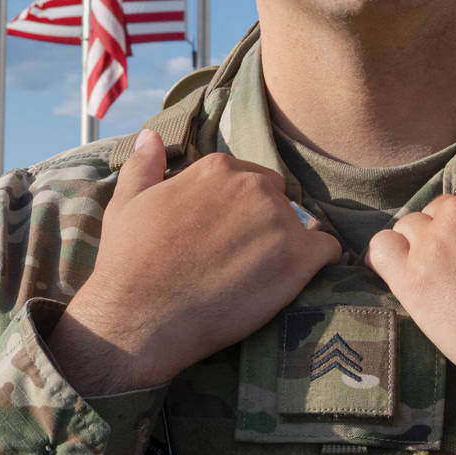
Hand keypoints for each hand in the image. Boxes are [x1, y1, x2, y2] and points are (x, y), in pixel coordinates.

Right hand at [49, 130, 342, 394]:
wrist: (140, 317)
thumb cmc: (129, 263)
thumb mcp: (126, 204)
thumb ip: (145, 165)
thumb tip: (150, 136)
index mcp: (219, 168)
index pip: (247, 179)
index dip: (236, 212)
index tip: (223, 238)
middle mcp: (254, 185)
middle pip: (277, 200)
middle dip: (264, 225)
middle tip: (241, 261)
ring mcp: (279, 221)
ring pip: (301, 226)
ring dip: (287, 247)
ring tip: (262, 278)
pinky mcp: (298, 260)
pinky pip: (329, 251)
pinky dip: (319, 265)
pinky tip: (295, 282)